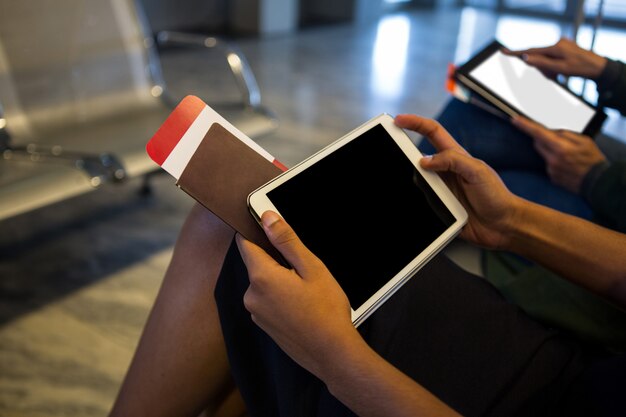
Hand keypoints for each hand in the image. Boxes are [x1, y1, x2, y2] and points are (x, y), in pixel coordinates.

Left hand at [236, 211, 360, 378]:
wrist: (332, 353)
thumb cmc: (326, 310)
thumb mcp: (312, 268)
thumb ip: (286, 241)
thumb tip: (267, 218)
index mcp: (261, 277)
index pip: (245, 243)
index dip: (254, 231)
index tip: (268, 227)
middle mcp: (251, 295)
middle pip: (257, 264)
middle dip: (276, 260)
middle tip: (303, 268)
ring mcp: (256, 313)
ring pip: (264, 283)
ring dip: (280, 280)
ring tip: (306, 290)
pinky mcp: (264, 325)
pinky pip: (267, 301)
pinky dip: (280, 297)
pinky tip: (302, 305)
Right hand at [395, 114, 523, 249]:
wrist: (504, 226)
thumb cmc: (497, 197)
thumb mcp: (478, 172)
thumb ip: (453, 161)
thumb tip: (425, 160)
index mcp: (455, 158)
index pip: (432, 133)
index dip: (415, 123)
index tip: (398, 120)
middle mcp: (445, 172)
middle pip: (417, 157)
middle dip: (402, 153)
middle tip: (389, 152)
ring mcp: (441, 191)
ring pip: (415, 182)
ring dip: (408, 182)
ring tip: (402, 183)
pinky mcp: (440, 209)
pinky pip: (420, 204)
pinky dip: (413, 203)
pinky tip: (410, 203)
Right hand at [505, 38, 606, 79]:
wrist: (599, 68)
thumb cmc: (581, 69)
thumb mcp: (560, 68)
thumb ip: (542, 63)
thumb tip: (525, 59)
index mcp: (555, 47)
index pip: (531, 51)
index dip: (516, 53)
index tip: (504, 51)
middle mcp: (558, 43)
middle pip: (539, 57)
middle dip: (541, 68)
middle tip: (553, 77)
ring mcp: (562, 46)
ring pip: (546, 60)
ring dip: (548, 70)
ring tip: (559, 76)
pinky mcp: (565, 49)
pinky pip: (553, 59)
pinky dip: (553, 67)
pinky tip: (561, 73)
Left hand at [512, 116, 606, 192]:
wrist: (598, 182)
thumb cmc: (593, 160)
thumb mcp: (584, 141)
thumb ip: (565, 134)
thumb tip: (551, 132)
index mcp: (561, 148)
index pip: (538, 134)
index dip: (525, 126)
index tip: (515, 120)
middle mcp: (552, 160)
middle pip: (538, 144)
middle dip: (544, 139)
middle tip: (558, 141)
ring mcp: (551, 170)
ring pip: (544, 155)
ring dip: (551, 152)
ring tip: (568, 157)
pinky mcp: (552, 178)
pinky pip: (549, 165)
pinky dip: (555, 162)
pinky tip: (568, 165)